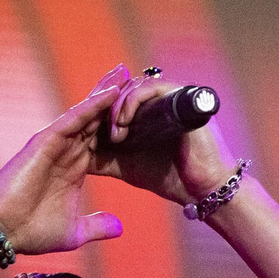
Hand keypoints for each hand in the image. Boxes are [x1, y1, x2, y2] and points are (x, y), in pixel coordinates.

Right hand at [0, 66, 128, 255]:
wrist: (3, 232)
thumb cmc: (31, 232)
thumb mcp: (74, 232)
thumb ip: (97, 226)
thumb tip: (119, 227)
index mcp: (75, 167)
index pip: (103, 139)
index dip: (122, 125)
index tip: (144, 113)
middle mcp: (66, 151)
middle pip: (96, 118)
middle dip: (115, 98)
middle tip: (138, 77)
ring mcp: (55, 144)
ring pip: (85, 112)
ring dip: (105, 92)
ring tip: (126, 74)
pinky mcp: (44, 142)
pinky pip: (72, 119)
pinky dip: (91, 106)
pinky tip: (110, 93)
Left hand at [91, 72, 238, 204]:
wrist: (202, 189)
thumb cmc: (169, 177)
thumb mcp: (125, 165)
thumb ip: (103, 157)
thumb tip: (76, 155)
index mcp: (143, 111)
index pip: (111, 101)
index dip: (94, 114)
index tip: (80, 134)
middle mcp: (155, 99)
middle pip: (118, 91)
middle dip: (100, 108)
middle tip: (88, 129)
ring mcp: (167, 95)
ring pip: (130, 88)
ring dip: (115, 109)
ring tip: (112, 135)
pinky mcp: (179, 96)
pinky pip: (148, 88)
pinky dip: (130, 103)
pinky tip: (121, 126)